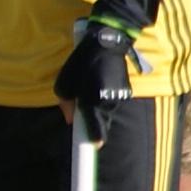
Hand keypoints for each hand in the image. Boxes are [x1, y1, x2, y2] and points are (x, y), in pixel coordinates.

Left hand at [55, 18, 140, 135]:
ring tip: (92, 89)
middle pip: (102, 122)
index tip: (95, 147)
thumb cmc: (82, 61)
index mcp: (92, 101)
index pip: (96, 129)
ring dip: (99, 108)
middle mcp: (108, 102)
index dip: (94, 140)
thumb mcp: (64, 82)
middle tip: (84, 108)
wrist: (108, 43)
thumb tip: (70, 121)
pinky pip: (113, 102)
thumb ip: (66, 104)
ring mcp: (119, 97)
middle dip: (93, 122)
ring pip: (108, 112)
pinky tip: (101, 84)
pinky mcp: (126, 91)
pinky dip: (107, 99)